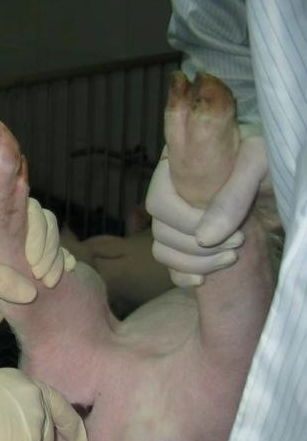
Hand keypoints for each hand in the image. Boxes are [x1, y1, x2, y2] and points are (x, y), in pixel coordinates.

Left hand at [0, 199, 74, 357]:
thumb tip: (31, 290)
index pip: (27, 210)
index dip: (37, 230)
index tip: (30, 258)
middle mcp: (10, 236)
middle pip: (45, 224)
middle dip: (49, 247)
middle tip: (40, 275)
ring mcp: (21, 256)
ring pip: (52, 244)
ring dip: (57, 260)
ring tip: (49, 283)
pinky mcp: (28, 277)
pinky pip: (54, 264)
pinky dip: (63, 267)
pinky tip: (67, 275)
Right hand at [146, 125, 268, 286]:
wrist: (283, 177)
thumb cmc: (270, 161)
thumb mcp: (257, 166)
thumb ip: (232, 197)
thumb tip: (204, 239)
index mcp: (176, 171)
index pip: (158, 204)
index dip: (184, 223)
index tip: (225, 229)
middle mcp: (171, 197)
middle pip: (160, 232)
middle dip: (197, 247)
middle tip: (238, 242)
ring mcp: (177, 222)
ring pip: (163, 251)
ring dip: (194, 263)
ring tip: (231, 258)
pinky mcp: (187, 242)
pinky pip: (170, 266)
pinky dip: (183, 276)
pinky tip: (204, 279)